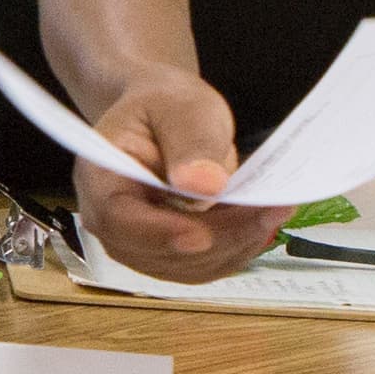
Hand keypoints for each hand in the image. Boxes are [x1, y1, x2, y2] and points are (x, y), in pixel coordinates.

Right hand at [75, 72, 291, 283]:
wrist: (164, 117)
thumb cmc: (165, 106)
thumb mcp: (182, 106)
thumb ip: (191, 141)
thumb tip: (204, 185)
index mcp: (99, 177)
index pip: (118, 218)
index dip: (159, 232)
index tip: (202, 235)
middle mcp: (111, 221)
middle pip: (159, 252)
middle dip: (219, 237)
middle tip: (270, 208)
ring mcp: (139, 245)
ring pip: (188, 267)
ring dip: (236, 244)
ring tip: (274, 210)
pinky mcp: (169, 256)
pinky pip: (205, 266)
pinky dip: (238, 248)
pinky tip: (263, 221)